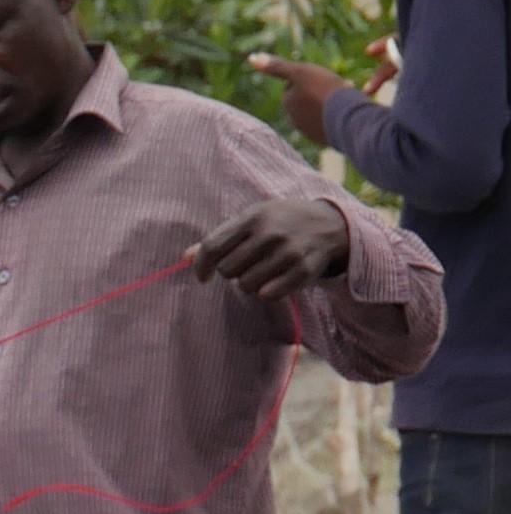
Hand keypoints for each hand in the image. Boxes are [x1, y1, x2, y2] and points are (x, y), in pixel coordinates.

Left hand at [188, 192, 354, 303]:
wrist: (329, 224)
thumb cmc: (279, 222)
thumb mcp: (250, 219)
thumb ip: (219, 238)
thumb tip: (185, 258)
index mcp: (252, 218)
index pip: (212, 248)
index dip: (201, 266)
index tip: (203, 277)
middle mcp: (270, 234)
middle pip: (227, 270)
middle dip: (231, 272)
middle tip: (246, 265)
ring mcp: (288, 253)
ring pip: (245, 285)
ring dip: (249, 283)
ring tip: (262, 271)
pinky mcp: (303, 271)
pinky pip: (267, 295)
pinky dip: (266, 293)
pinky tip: (274, 281)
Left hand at [249, 54, 348, 141]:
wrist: (349, 117)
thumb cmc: (325, 90)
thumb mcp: (300, 72)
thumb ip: (277, 67)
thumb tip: (251, 58)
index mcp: (289, 103)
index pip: (297, 85)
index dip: (312, 78)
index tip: (324, 77)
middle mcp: (297, 120)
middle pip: (311, 97)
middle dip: (324, 90)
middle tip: (340, 85)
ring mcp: (314, 131)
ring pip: (324, 109)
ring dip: (334, 101)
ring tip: (348, 96)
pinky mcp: (330, 139)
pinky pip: (335, 122)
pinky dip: (342, 114)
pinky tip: (353, 110)